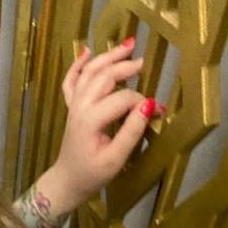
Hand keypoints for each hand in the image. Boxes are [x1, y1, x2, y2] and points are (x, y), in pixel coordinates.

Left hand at [51, 37, 165, 204]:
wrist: (67, 182)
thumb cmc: (92, 175)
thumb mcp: (115, 159)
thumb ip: (132, 132)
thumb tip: (150, 105)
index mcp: (91, 120)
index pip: (122, 99)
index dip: (143, 101)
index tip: (159, 111)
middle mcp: (80, 107)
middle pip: (104, 77)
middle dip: (124, 66)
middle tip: (143, 62)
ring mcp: (74, 106)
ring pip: (89, 73)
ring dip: (107, 57)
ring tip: (127, 45)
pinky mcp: (71, 108)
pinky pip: (71, 81)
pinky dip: (78, 65)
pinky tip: (87, 51)